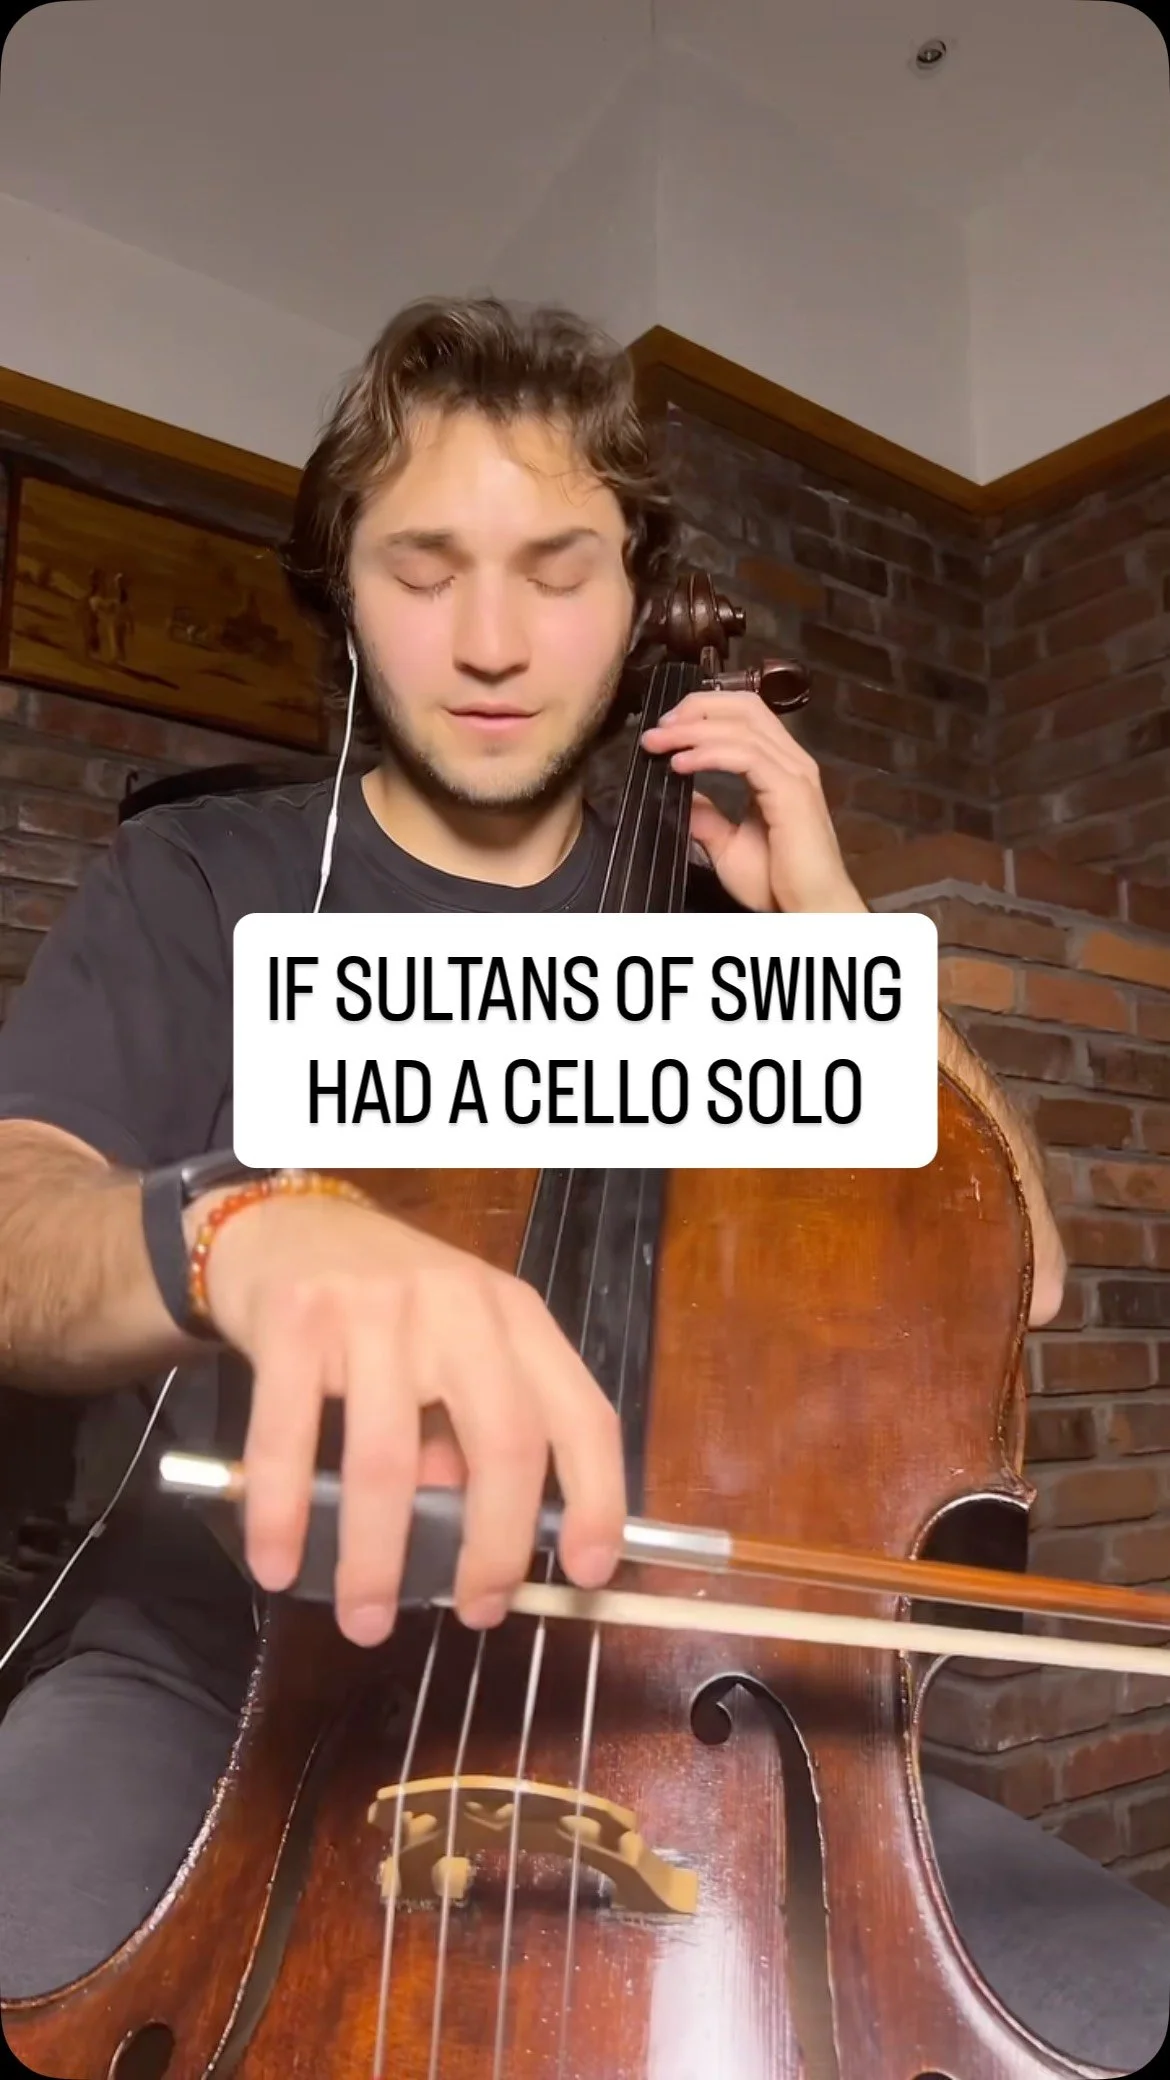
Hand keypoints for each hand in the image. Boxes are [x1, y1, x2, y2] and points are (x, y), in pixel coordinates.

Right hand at [190, 1193, 626, 1646]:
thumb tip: (471, 1540)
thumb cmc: (383, 1305)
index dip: (598, 1498)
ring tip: (366, 1621)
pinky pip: (289, 1439)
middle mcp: (460, 1306)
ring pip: (389, 1458)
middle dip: (494, 1546)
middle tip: (476, 1613)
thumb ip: (469, 1432)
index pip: (581, 1413)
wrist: (281, 1225)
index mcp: (516, 1318)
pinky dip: (282, 1516)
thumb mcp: (451, 1350)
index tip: (587, 1571)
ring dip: (377, 1559)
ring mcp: (377, 1309)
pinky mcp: (296, 1320)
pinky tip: (278, 1567)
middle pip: (504, 1442)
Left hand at [642, 691, 867, 913]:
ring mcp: (794, 774)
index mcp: (780, 767)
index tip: (665, 730)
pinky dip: (708, 754)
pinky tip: (681, 764)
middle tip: (658, 728)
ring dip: (693, 731)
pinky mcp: (790, 792)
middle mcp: (792, 762)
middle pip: (745, 707)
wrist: (808, 908)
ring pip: (741, 728)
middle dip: (696, 709)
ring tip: (659, 743)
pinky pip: (745, 757)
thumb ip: (708, 817)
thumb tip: (683, 798)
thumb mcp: (729, 845)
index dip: (703, 712)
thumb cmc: (777, 883)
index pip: (745, 715)